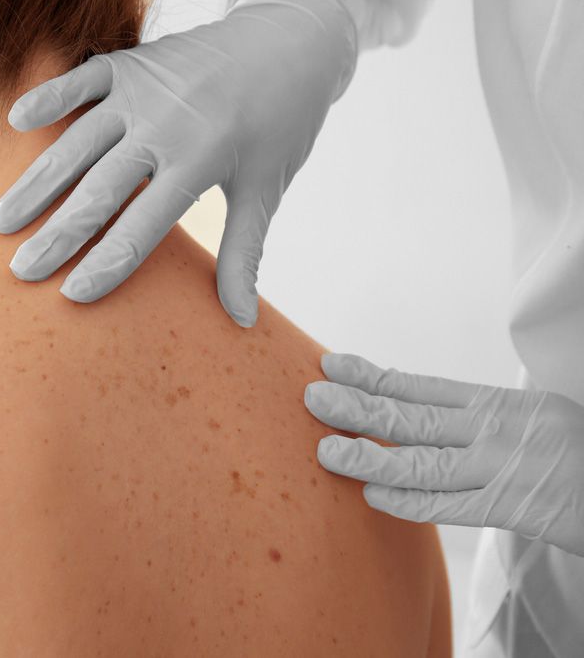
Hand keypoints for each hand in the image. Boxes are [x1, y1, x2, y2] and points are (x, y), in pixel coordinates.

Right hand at [0, 0, 356, 326]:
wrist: (291, 42)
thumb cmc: (280, 124)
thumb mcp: (266, 191)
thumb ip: (242, 255)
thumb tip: (241, 322)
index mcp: (200, 160)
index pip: (141, 227)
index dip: (105, 264)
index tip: (71, 296)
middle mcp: (165, 125)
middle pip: (98, 190)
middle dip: (56, 235)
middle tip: (20, 271)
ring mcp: (143, 91)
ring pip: (77, 143)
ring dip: (36, 183)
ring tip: (0, 222)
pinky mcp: (130, 62)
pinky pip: (80, 80)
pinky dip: (48, 98)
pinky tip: (14, 122)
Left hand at [304, 353, 583, 556]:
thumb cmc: (572, 456)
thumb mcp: (528, 420)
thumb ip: (473, 419)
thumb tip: (409, 415)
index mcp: (497, 403)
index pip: (420, 387)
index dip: (371, 377)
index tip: (331, 365)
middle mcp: (497, 429)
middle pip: (414, 417)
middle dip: (359, 408)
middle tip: (313, 399)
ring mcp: (505, 468)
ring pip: (425, 462)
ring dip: (372, 458)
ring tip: (328, 451)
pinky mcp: (516, 506)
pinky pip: (451, 505)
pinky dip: (410, 502)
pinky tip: (373, 496)